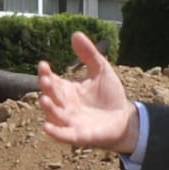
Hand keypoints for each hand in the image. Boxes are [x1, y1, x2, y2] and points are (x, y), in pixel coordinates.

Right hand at [36, 30, 137, 155]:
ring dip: (48, 109)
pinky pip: (64, 135)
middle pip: (51, 96)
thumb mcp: (101, 70)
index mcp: (68, 90)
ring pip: (54, 115)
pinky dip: (55, 133)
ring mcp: (70, 122)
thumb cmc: (110, 96)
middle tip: (45, 79)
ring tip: (44, 99)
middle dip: (46, 88)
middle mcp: (65, 106)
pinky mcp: (79, 136)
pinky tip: (46, 127)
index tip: (43, 64)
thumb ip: (89, 54)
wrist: (125, 119)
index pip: (52, 81)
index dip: (46, 74)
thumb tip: (75, 33)